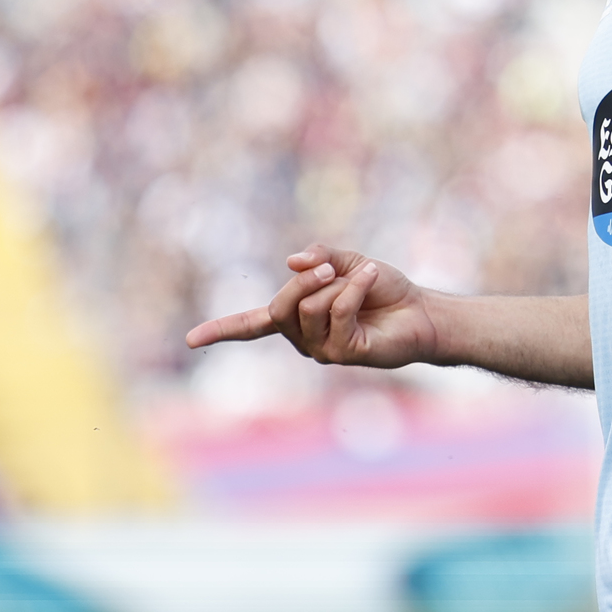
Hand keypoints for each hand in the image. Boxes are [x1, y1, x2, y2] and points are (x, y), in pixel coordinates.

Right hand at [181, 244, 445, 369]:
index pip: (251, 326)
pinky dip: (354, 287)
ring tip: (364, 274)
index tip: (190, 340)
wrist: (421, 310)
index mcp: (296, 319)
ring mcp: (322, 350)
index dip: (222, 331)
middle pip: (280, 307)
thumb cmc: (384, 290)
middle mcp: (303, 339)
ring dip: (337, 283)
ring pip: (309, 308)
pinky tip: (373, 276)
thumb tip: (291, 261)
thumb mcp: (347, 263)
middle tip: (329, 266)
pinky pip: (337, 311)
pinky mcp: (345, 353)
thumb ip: (319, 258)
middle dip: (304, 280)